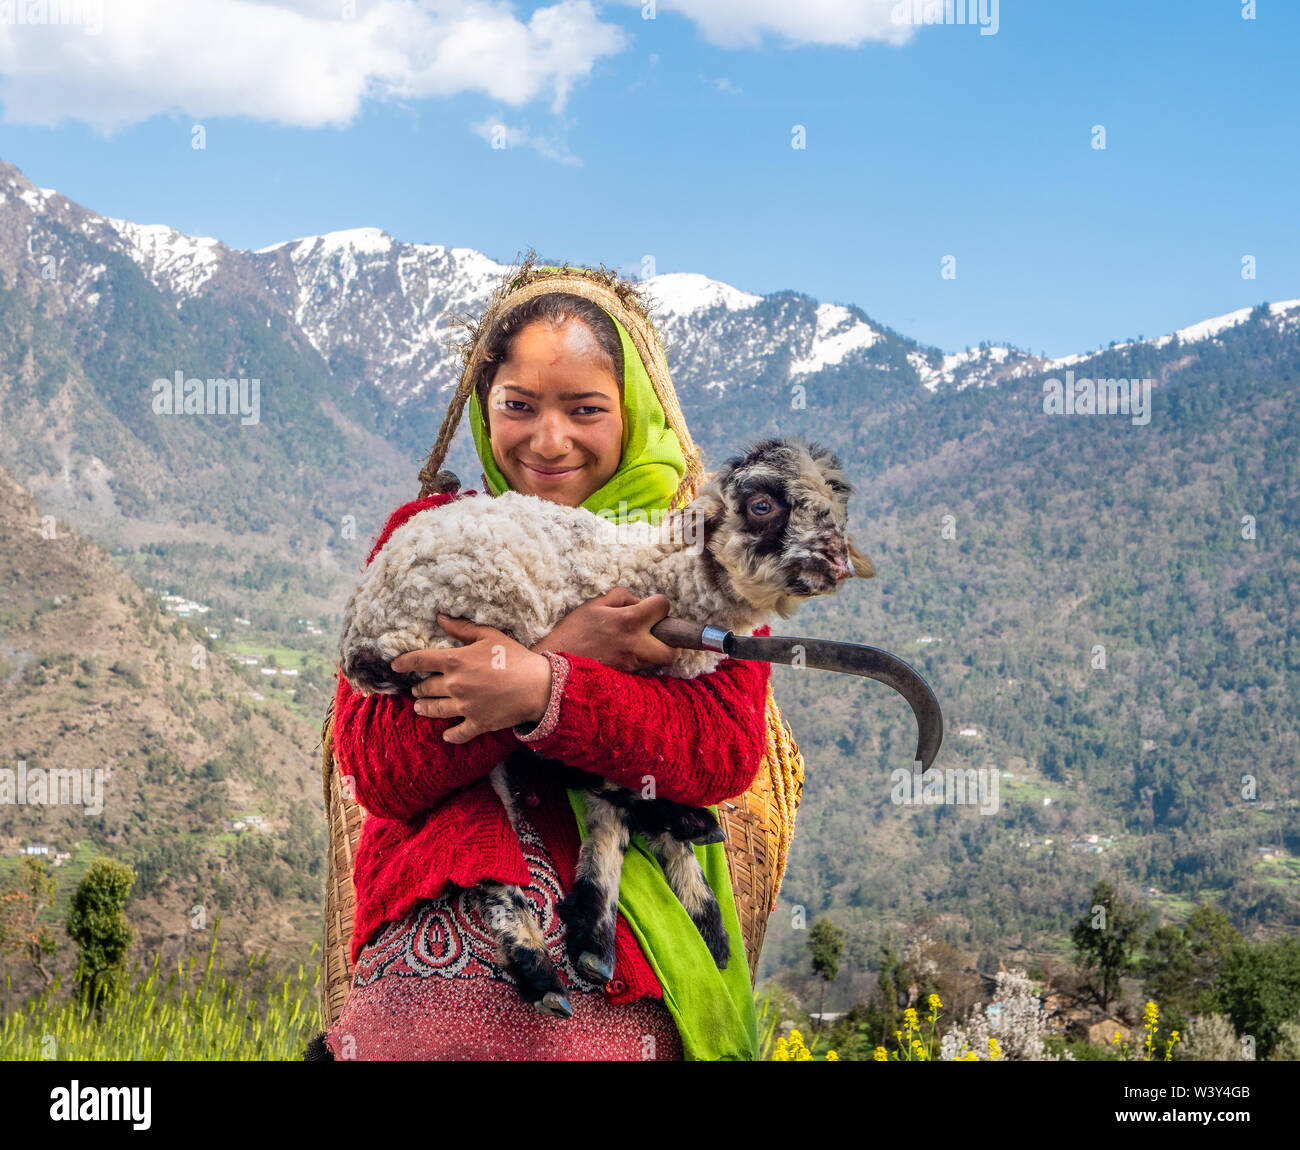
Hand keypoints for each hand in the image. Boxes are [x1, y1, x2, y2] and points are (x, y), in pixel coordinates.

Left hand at [393, 614, 552, 743]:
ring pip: (434, 710)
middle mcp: (454, 685)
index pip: (419, 660)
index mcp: (455, 661)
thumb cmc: (515, 657)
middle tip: (417, 688)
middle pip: (425, 688)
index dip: (404, 662)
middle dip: (418, 688)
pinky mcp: (477, 723)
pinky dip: (449, 735)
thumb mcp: (489, 636)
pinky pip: (457, 733)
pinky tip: (445, 734)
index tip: (395, 666)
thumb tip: (440, 617)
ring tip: (420, 708)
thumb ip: (461, 629)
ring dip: (425, 708)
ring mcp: (464, 707)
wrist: (538, 686)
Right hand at [531, 587, 675, 672]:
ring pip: (659, 662)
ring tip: (638, 644)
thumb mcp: (594, 605)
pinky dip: (640, 662)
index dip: (659, 604)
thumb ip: (621, 597)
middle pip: (672, 650)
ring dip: (655, 652)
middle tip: (656, 634)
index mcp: (628, 620)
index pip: (663, 606)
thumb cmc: (572, 631)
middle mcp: (635, 644)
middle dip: (670, 642)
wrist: (556, 666)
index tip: (650, 608)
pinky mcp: (625, 677)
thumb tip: (639, 602)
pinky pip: (643, 669)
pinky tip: (625, 654)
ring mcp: (631, 664)